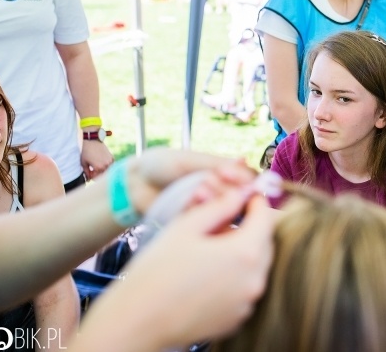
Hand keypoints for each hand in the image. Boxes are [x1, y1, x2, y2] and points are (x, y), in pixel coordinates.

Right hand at [79, 189, 274, 349]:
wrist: (137, 320)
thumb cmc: (157, 270)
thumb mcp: (187, 227)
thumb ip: (220, 206)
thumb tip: (240, 194)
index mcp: (246, 253)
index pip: (266, 217)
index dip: (256, 202)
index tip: (244, 196)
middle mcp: (254, 280)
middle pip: (264, 243)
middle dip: (250, 228)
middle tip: (223, 221)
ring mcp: (247, 303)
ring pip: (255, 267)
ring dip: (241, 253)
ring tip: (210, 249)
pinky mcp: (236, 319)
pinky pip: (244, 288)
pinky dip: (234, 276)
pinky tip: (206, 274)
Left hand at [81, 140, 112, 178]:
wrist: (91, 140)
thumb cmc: (85, 151)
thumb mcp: (83, 163)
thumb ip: (86, 172)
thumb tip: (88, 179)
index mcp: (99, 167)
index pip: (96, 178)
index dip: (91, 177)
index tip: (88, 173)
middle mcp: (106, 165)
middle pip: (102, 175)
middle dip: (97, 174)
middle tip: (92, 170)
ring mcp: (110, 161)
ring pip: (107, 171)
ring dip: (102, 171)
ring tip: (97, 167)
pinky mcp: (112, 157)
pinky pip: (110, 166)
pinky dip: (107, 166)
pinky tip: (102, 163)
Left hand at [125, 148, 256, 215]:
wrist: (135, 183)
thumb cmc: (163, 165)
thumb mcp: (191, 159)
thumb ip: (219, 164)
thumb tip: (245, 162)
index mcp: (225, 174)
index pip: (250, 181)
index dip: (245, 181)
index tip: (228, 174)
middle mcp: (222, 193)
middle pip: (240, 198)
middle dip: (224, 191)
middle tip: (204, 183)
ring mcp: (211, 211)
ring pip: (226, 212)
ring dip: (212, 202)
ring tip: (196, 193)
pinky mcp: (198, 227)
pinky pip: (208, 224)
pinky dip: (199, 212)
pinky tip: (188, 204)